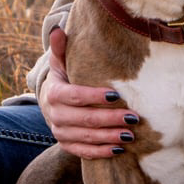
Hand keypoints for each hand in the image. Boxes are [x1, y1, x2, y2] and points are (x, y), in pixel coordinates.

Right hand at [39, 27, 139, 159]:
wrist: (51, 99)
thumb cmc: (64, 76)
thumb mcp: (61, 61)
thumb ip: (61, 48)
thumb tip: (58, 31)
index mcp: (54, 93)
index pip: (75, 96)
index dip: (94, 96)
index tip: (116, 95)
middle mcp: (54, 116)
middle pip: (84, 119)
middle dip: (110, 119)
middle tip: (133, 117)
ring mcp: (60, 132)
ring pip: (86, 137)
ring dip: (109, 137)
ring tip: (130, 135)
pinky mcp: (67, 144)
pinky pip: (84, 152)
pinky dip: (101, 152)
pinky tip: (120, 150)